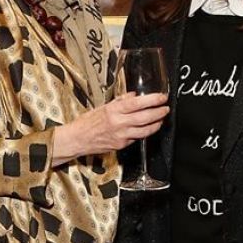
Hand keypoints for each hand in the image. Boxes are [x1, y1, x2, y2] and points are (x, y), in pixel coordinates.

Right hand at [52, 92, 168, 164]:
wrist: (77, 139)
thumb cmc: (87, 122)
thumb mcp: (103, 106)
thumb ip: (120, 101)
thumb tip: (134, 96)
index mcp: (113, 110)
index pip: (138, 103)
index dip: (152, 100)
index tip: (162, 97)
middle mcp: (118, 123)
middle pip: (145, 118)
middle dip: (159, 113)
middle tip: (166, 109)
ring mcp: (121, 136)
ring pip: (145, 131)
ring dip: (156, 124)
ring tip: (161, 119)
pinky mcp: (121, 145)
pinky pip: (137, 138)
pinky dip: (144, 133)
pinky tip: (147, 128)